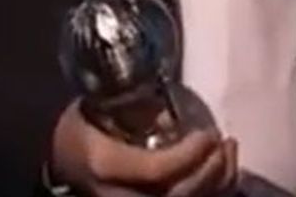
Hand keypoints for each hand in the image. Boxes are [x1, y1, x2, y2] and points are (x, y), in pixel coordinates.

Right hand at [49, 99, 238, 196]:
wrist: (66, 159)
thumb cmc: (86, 126)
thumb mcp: (100, 107)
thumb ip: (137, 110)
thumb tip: (172, 119)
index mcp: (105, 165)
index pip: (156, 171)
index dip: (188, 155)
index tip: (207, 134)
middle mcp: (119, 195)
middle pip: (176, 196)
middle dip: (209, 172)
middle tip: (223, 143)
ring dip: (219, 182)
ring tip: (229, 151)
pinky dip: (214, 190)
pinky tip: (225, 169)